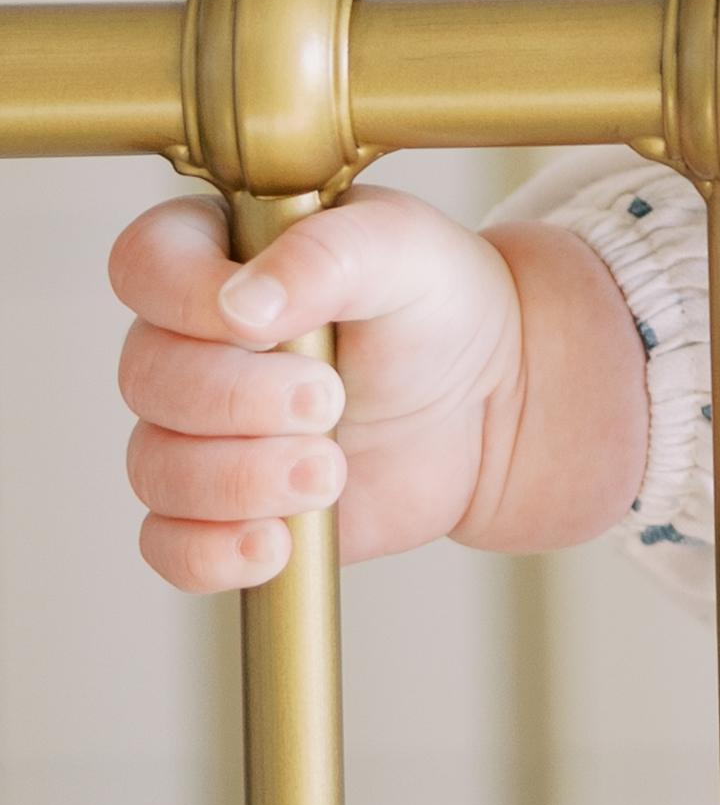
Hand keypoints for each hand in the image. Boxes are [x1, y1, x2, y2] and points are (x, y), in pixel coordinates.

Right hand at [108, 189, 648, 591]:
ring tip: (331, 471)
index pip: (144, 266)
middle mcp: (190, 343)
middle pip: (147, 376)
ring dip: (242, 479)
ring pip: (157, 467)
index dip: (183, 299)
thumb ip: (326, 255)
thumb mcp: (404, 250)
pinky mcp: (221, 510)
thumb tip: (243, 303)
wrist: (490, 402)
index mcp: (219, 256)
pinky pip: (169, 546)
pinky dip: (213, 553)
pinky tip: (277, 545)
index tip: (262, 328)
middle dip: (240, 400)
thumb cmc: (438, 307)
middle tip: (331, 402)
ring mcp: (197, 432)